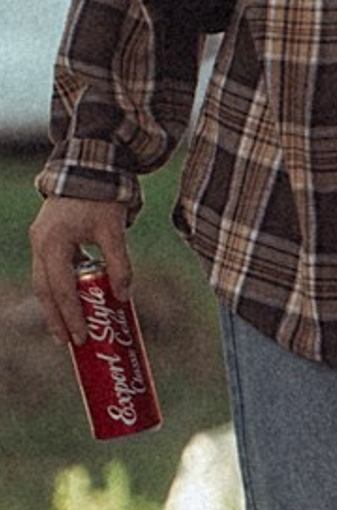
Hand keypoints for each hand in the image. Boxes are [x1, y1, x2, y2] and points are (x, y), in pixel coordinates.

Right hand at [28, 194, 133, 346]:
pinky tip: (74, 301)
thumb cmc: (102, 197)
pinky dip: (60, 288)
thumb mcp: (113, 231)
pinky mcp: (48, 238)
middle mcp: (40, 245)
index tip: (81, 336)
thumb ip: (119, 263)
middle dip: (56, 318)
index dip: (70, 314)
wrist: (88, 166)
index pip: (60, 289)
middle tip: (69, 343)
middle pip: (45, 291)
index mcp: (53, 244)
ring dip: (56, 306)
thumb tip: (123, 296)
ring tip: (68, 330)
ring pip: (44, 282)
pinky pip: (51, 270)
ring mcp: (40, 241)